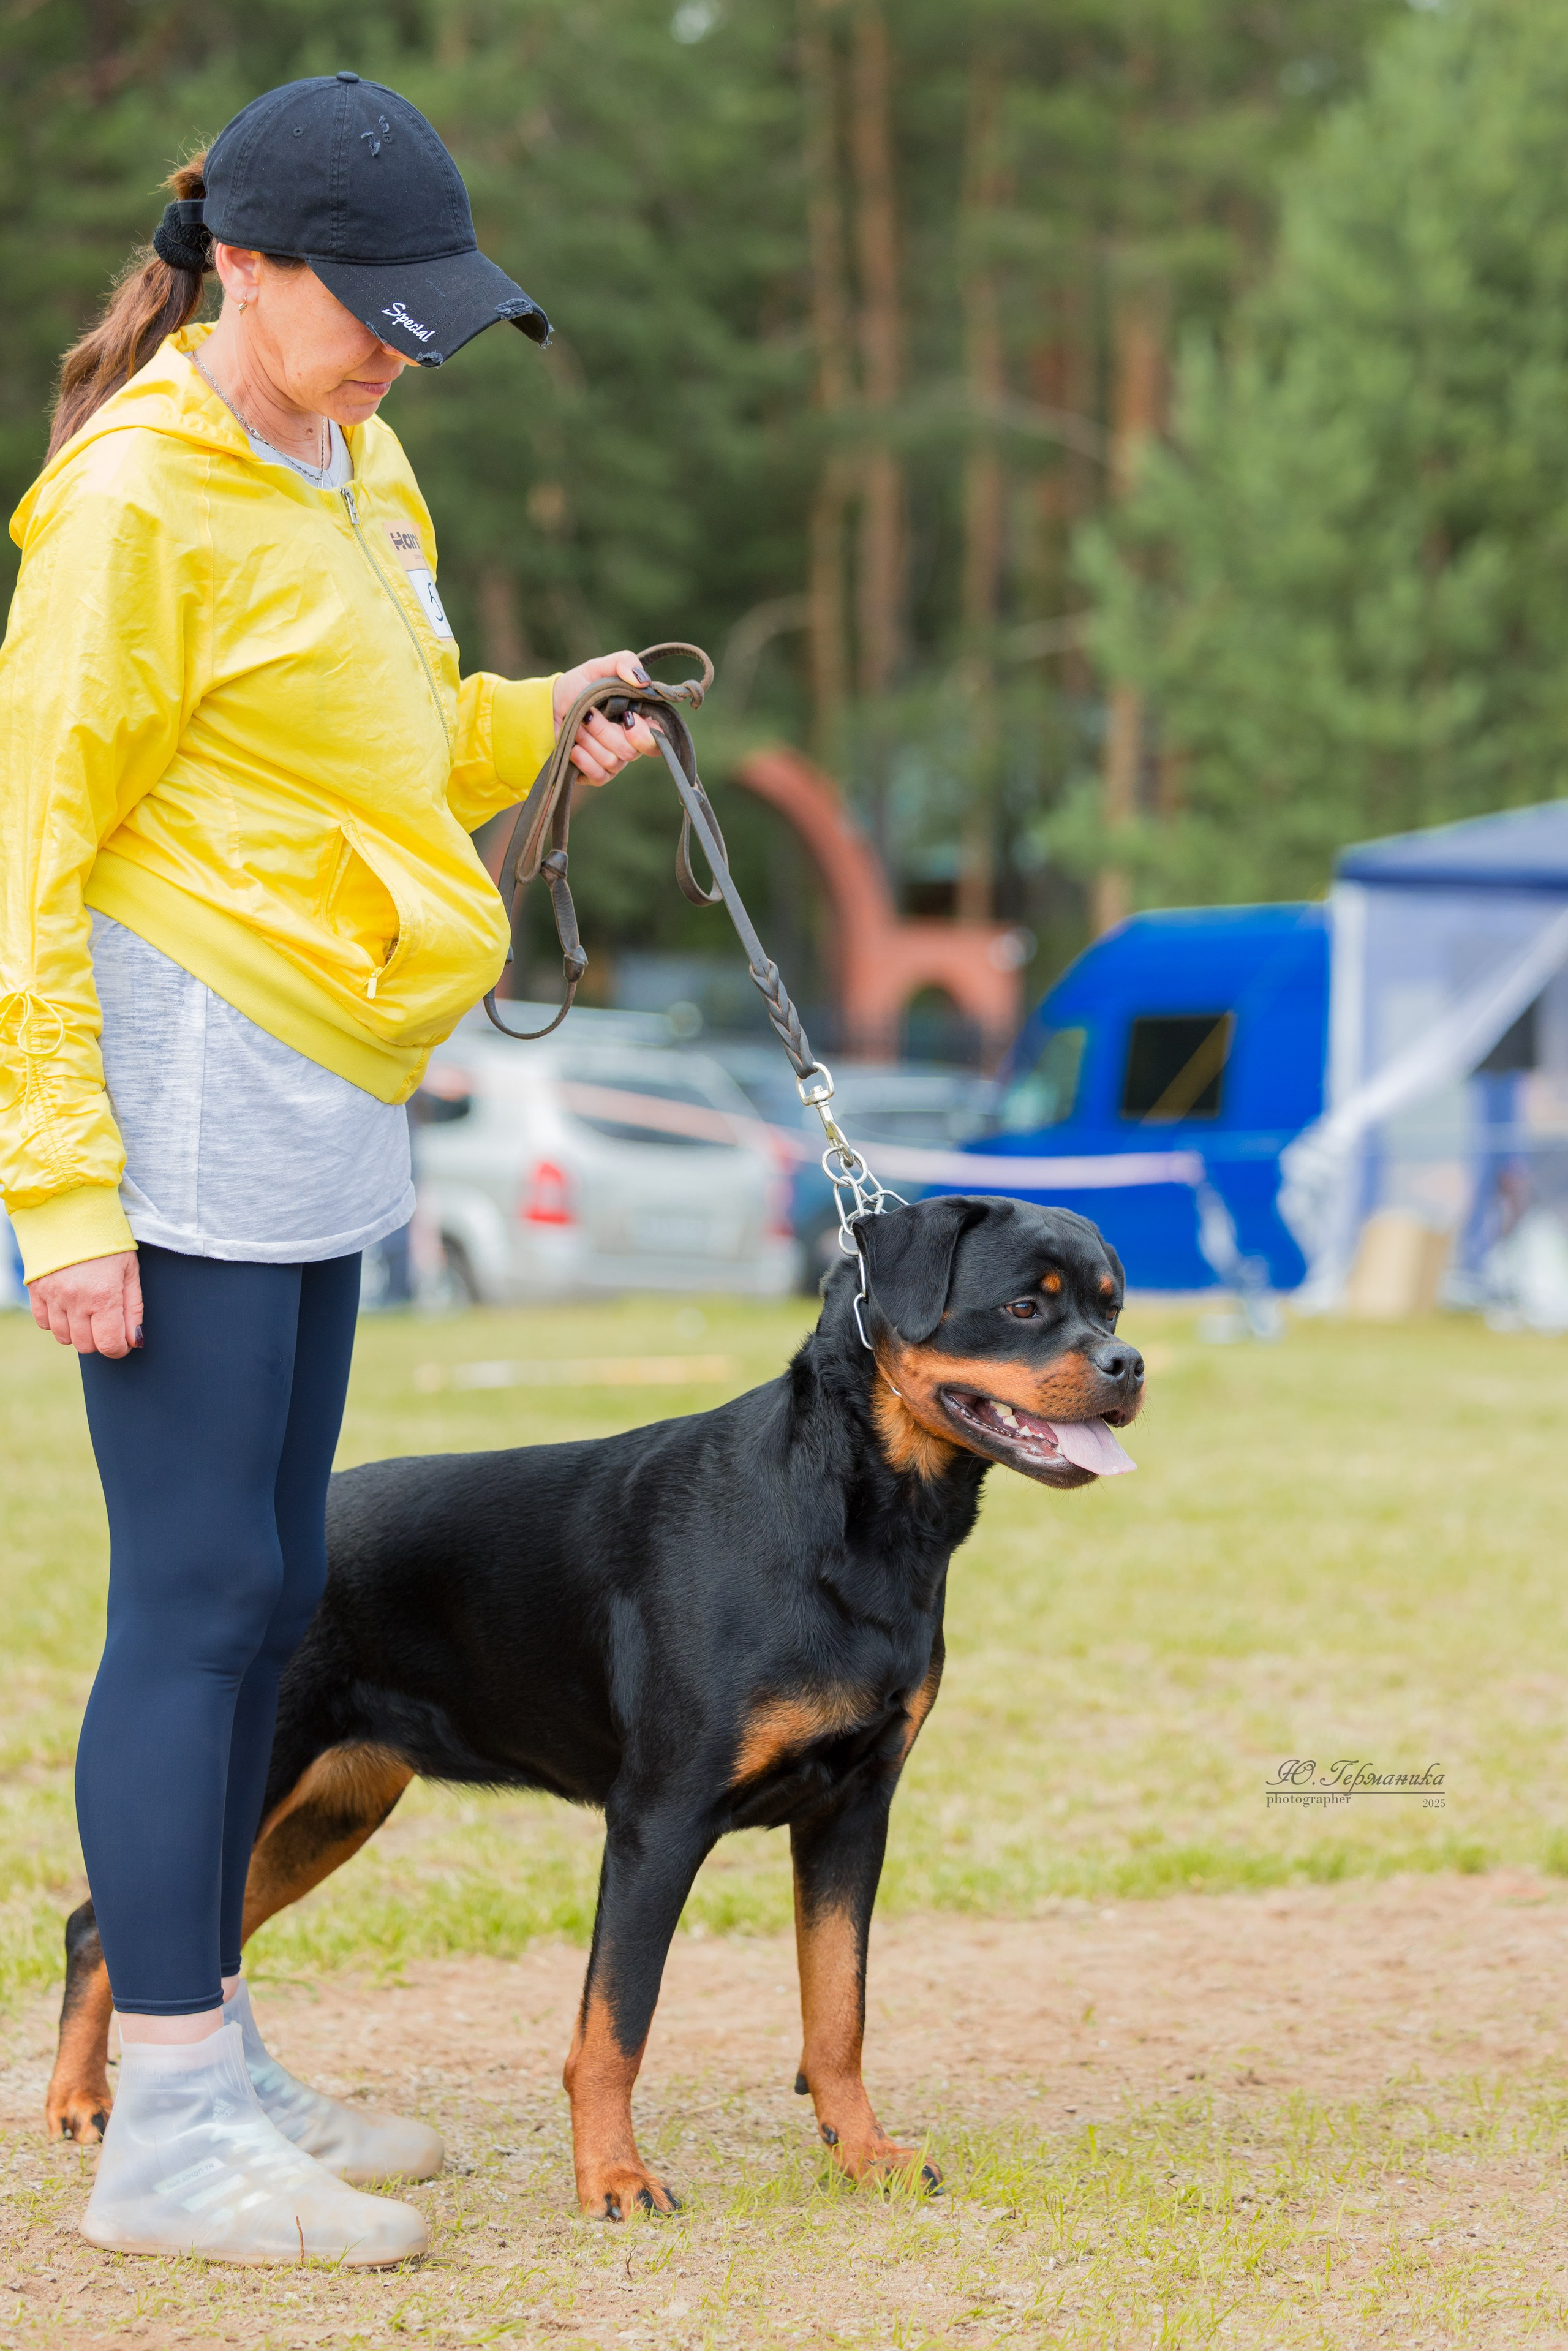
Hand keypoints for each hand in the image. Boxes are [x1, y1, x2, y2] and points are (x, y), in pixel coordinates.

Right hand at [29, 1250, 142, 1357]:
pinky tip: (68, 1307)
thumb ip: (133, 1309)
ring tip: (88, 1312)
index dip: (118, 1349)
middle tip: (107, 1323)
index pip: (108, 1344)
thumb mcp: (130, 1271)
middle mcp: (75, 1300)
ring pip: (64, 1338)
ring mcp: (53, 1296)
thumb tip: (134, 1340)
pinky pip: (43, 1323)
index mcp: (103, 1295)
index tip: (122, 1342)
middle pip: (85, 1346)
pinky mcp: (36, 1290)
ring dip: (78, 1333)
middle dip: (100, 1340)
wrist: (72, 1211)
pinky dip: (57, 1322)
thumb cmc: (107, 1240)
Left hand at [552, 650, 661, 784]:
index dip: (644, 734)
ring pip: (613, 761)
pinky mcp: (597, 775)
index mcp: (639, 721)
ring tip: (576, 726)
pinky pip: (599, 776)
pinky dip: (583, 760)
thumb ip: (624, 662)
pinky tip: (573, 747)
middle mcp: (630, 744)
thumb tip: (643, 681)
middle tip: (588, 715)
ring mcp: (614, 762)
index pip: (657, 740)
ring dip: (589, 741)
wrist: (547, 708)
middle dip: (605, 731)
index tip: (626, 716)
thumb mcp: (598, 668)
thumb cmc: (576, 688)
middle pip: (631, 751)